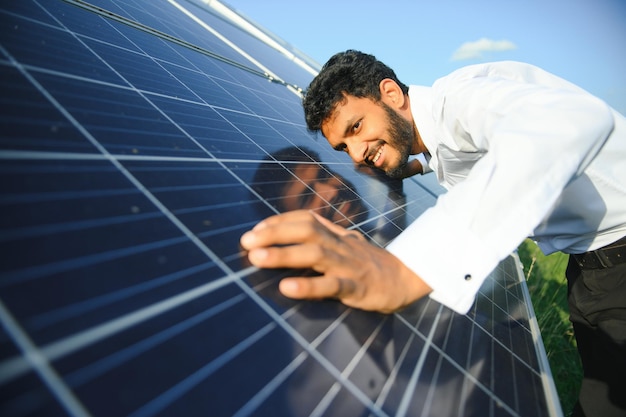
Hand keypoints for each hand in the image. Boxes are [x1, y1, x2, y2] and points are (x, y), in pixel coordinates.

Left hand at [240, 210, 431, 312]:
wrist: (406, 279)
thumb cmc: (366, 265)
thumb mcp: (344, 246)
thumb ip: (320, 240)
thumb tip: (285, 238)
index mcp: (336, 235)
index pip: (305, 219)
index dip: (279, 222)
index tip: (254, 231)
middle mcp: (340, 245)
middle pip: (306, 230)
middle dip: (274, 233)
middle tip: (246, 242)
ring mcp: (348, 265)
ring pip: (315, 254)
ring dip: (283, 254)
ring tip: (257, 259)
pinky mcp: (357, 288)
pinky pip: (331, 286)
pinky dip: (309, 286)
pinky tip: (287, 288)